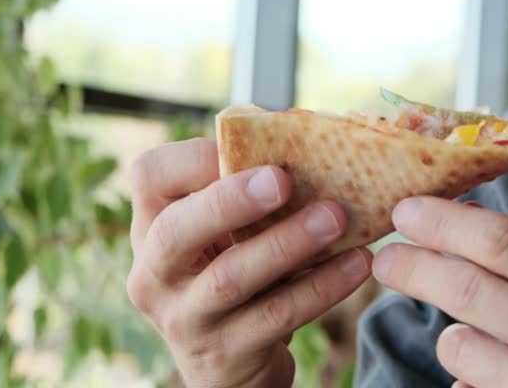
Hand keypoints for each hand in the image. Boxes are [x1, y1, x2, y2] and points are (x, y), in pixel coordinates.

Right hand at [126, 138, 371, 387]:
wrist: (230, 363)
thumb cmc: (235, 272)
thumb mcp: (225, 234)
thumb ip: (248, 195)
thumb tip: (313, 144)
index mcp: (153, 227)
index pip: (149, 175)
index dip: (195, 157)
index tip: (252, 146)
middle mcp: (154, 274)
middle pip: (177, 232)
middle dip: (230, 202)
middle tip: (283, 180)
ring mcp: (185, 320)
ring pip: (231, 277)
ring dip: (288, 243)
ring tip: (336, 217)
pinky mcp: (226, 355)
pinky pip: (277, 315)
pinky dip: (321, 286)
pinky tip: (357, 263)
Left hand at [373, 197, 507, 387]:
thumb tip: (456, 225)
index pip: (500, 240)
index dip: (442, 221)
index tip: (406, 212)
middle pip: (464, 287)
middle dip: (410, 266)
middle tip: (385, 258)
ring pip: (456, 344)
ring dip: (452, 333)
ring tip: (480, 334)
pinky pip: (465, 387)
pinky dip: (468, 375)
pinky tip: (500, 374)